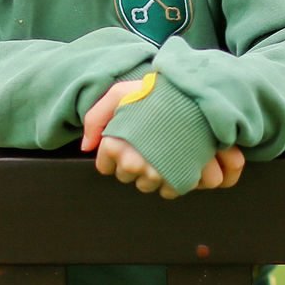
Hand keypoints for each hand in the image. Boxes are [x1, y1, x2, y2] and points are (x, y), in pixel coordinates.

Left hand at [80, 78, 242, 199]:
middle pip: (125, 176)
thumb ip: (95, 118)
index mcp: (116, 143)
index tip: (128, 141)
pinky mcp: (178, 180)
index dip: (115, 154)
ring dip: (151, 172)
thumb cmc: (158, 92)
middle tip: (147, 141)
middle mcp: (133, 162)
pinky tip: (176, 159)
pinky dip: (172, 179)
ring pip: (145, 185)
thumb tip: (86, 146)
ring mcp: (157, 174)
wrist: (198, 96)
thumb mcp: (120, 93)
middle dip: (132, 162)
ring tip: (163, 149)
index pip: (105, 166)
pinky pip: (168, 191)